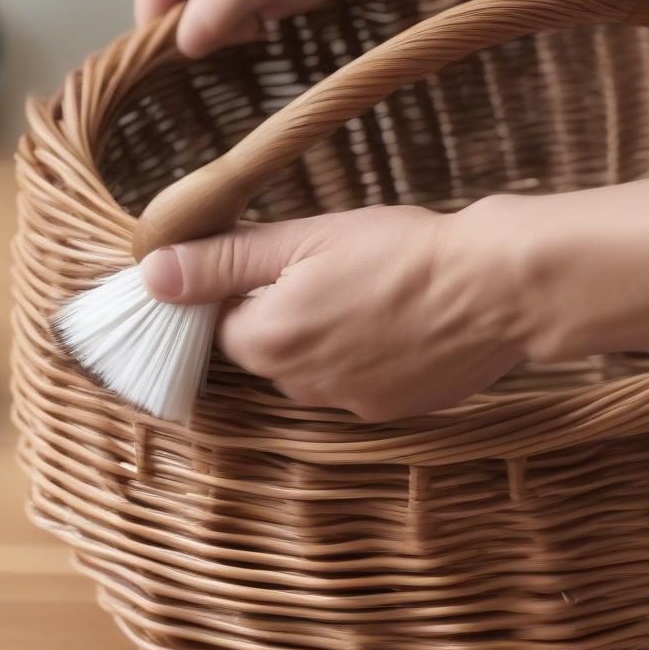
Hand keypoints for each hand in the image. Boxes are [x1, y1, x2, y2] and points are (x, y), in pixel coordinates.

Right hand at [134, 0, 387, 58]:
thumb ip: (215, 10)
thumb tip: (182, 46)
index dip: (158, 20)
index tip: (183, 55)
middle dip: (204, 23)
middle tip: (245, 30)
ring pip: (207, 7)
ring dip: (230, 25)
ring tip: (267, 17)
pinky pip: (235, 8)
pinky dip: (249, 21)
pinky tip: (275, 15)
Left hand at [139, 204, 525, 420]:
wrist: (495, 288)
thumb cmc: (399, 250)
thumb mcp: (301, 238)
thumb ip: (221, 261)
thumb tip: (152, 275)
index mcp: (269, 340)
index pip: (215, 327)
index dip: (233, 291)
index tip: (266, 263)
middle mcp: (300, 386)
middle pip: (262, 350)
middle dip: (278, 313)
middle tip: (324, 268)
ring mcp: (348, 405)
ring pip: (308, 369)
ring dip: (319, 337)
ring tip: (364, 292)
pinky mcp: (390, 411)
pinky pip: (352, 385)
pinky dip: (360, 357)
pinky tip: (392, 322)